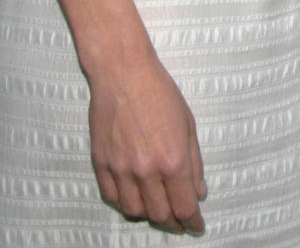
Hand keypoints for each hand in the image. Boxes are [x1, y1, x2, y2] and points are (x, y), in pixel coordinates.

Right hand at [88, 54, 205, 233]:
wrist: (123, 73)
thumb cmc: (159, 92)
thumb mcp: (188, 123)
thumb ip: (195, 162)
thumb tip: (198, 192)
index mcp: (173, 160)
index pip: (184, 207)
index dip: (192, 221)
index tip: (196, 226)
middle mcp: (146, 170)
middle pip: (160, 214)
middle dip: (173, 222)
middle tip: (179, 220)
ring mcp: (120, 169)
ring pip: (134, 211)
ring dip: (148, 214)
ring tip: (157, 208)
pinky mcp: (101, 163)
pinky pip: (112, 197)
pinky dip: (124, 203)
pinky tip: (134, 197)